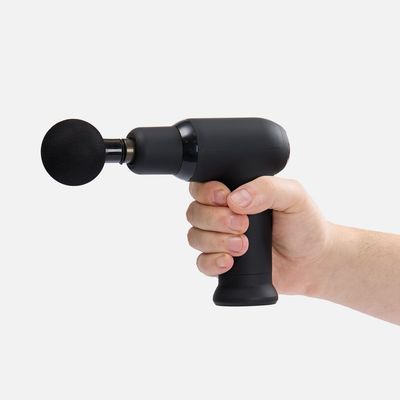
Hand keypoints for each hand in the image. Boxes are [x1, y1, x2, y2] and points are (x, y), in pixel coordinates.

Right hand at [186, 177, 332, 295]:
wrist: (314, 261)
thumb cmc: (304, 224)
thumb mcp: (293, 196)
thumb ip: (266, 189)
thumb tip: (235, 199)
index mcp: (235, 192)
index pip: (202, 186)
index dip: (207, 192)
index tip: (224, 198)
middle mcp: (222, 214)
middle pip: (195, 212)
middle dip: (215, 219)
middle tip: (242, 224)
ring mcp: (221, 239)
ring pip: (195, 237)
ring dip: (215, 241)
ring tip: (242, 246)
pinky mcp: (223, 264)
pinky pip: (201, 263)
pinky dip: (211, 262)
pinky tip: (229, 262)